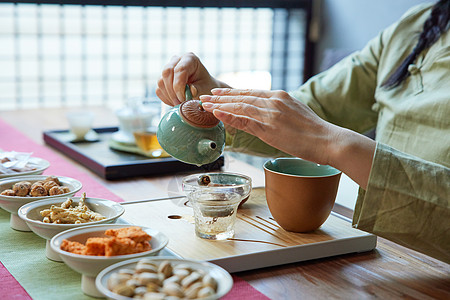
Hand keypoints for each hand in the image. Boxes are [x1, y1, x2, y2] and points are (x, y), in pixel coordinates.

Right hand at [156, 52, 228, 105]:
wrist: (203, 88)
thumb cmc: (206, 86)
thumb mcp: (206, 88)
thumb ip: (198, 89)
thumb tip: (191, 90)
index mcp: (189, 58)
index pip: (179, 69)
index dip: (179, 86)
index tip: (183, 99)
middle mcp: (176, 60)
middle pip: (167, 73)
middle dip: (172, 91)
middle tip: (180, 104)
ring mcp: (168, 69)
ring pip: (161, 82)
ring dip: (169, 96)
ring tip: (180, 105)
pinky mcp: (163, 79)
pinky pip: (159, 90)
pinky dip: (166, 99)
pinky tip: (176, 103)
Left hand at [200, 88, 375, 188]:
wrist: (328, 140)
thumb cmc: (315, 132)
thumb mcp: (295, 114)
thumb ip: (279, 111)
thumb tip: (267, 116)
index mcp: (280, 96)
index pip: (251, 92)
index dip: (234, 92)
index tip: (220, 92)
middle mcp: (274, 100)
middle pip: (242, 96)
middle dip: (222, 96)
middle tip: (205, 95)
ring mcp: (271, 113)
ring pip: (239, 106)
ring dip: (220, 104)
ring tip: (205, 104)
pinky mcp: (269, 127)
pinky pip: (244, 119)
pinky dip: (228, 115)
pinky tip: (217, 113)